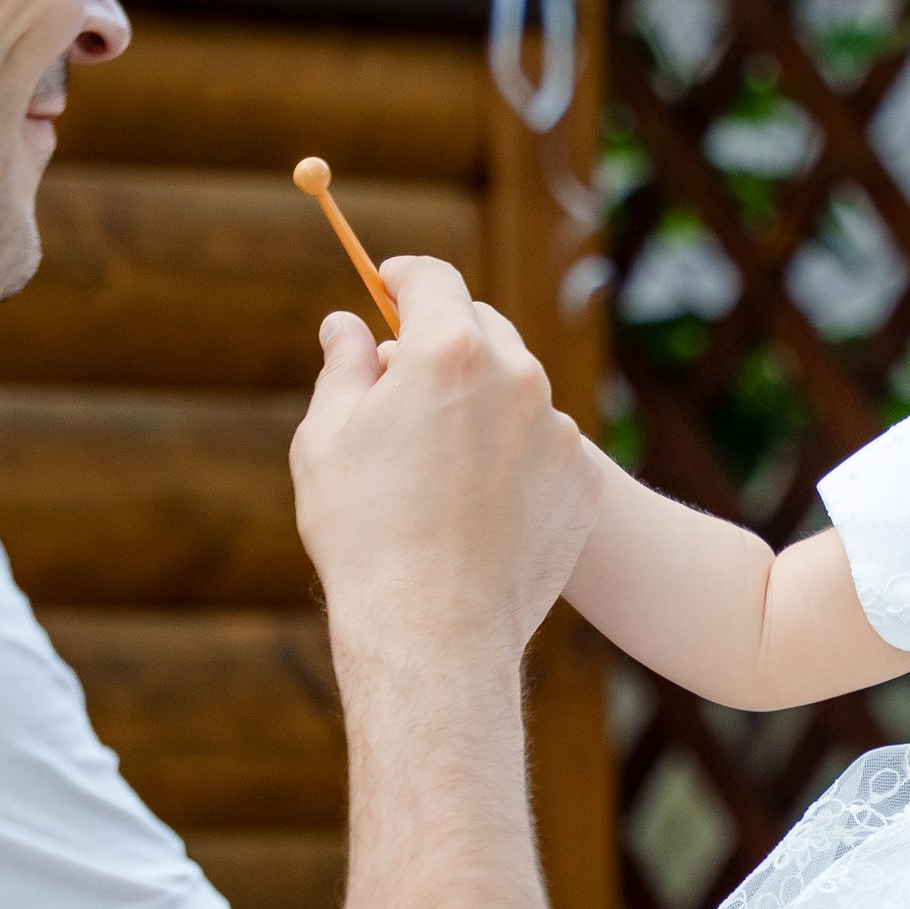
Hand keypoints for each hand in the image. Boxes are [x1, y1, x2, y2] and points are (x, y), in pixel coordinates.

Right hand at [292, 253, 592, 660]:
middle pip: (481, 325)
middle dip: (444, 340)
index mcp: (448, 350)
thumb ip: (343, 366)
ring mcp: (557, 428)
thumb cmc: (365, 534)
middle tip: (406, 380)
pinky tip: (478, 504)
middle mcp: (516, 375)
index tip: (386, 285)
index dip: (403, 276)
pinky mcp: (581, 480)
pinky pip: (544, 446)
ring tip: (438, 464)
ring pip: (516, 389)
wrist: (434, 632)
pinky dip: (515, 457)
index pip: (432, 278)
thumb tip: (347, 324)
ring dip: (482, 403)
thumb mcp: (328, 439)